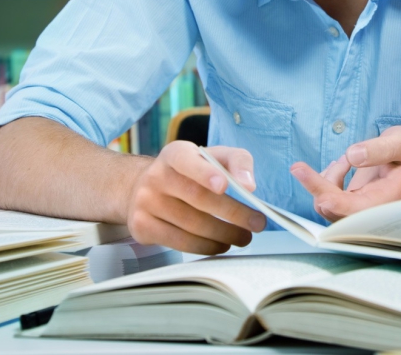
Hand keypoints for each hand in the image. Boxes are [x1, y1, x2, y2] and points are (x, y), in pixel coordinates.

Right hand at [126, 141, 266, 254]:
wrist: (145, 188)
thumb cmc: (191, 172)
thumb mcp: (213, 156)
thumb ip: (236, 161)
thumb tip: (249, 185)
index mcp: (174, 154)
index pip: (187, 160)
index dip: (205, 173)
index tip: (225, 186)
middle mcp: (156, 176)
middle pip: (197, 197)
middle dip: (233, 213)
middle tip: (257, 224)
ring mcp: (145, 202)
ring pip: (191, 224)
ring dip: (224, 234)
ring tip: (244, 237)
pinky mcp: (142, 227)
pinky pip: (180, 242)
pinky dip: (206, 246)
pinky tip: (222, 244)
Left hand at [290, 125, 400, 221]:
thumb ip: (379, 149)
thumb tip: (353, 156)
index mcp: (385, 201)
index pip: (348, 207)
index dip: (325, 194)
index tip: (304, 176)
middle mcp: (370, 211)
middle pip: (331, 210)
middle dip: (316, 187)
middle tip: (299, 166)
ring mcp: (359, 209)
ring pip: (327, 204)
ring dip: (324, 180)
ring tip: (344, 160)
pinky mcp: (351, 203)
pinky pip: (329, 198)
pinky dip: (326, 180)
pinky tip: (341, 165)